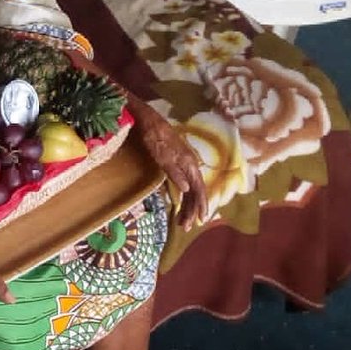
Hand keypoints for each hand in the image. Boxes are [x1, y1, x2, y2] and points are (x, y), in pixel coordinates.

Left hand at [132, 103, 208, 230]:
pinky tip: (180, 206)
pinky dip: (182, 198)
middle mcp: (190, 166)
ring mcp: (184, 166)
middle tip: (186, 227)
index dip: (201, 205)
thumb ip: (175, 172)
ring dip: (187, 207)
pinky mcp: (176, 165)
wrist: (148, 122)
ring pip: (190, 191)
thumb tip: (187, 190)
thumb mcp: (163, 156)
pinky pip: (184, 186)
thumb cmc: (155, 137)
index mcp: (190, 164)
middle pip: (196, 193)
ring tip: (182, 222)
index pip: (199, 189)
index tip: (201, 220)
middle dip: (192, 211)